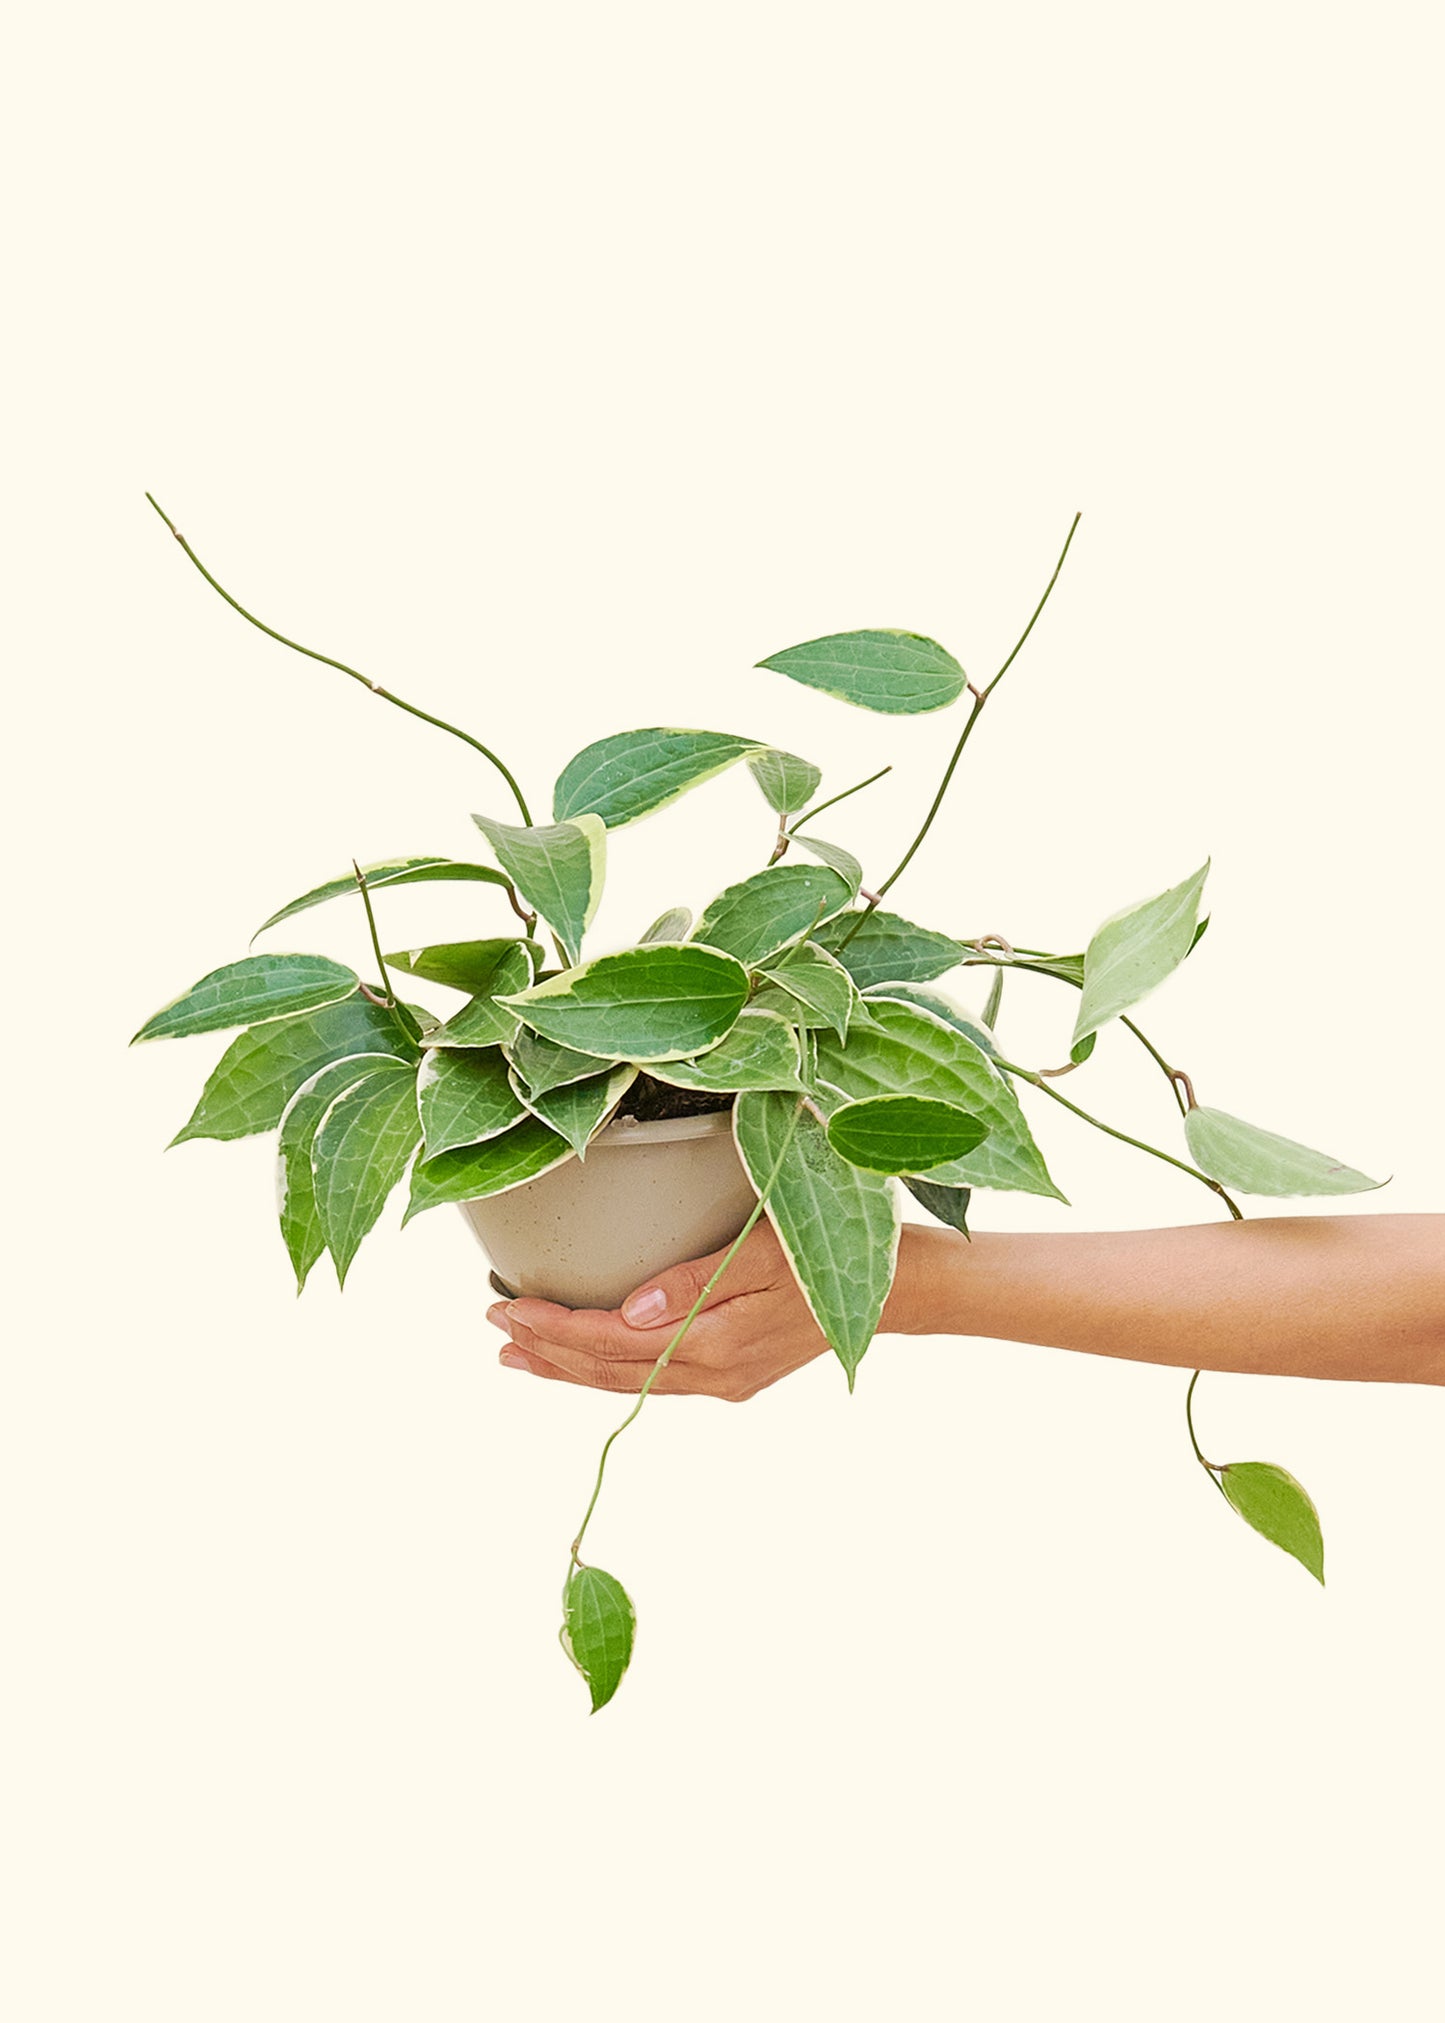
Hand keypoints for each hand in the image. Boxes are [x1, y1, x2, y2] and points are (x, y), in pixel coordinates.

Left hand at [486, 1220, 847, 1401]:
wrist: (899, 1292)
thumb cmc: (831, 1257)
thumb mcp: (763, 1254)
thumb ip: (695, 1283)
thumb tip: (629, 1312)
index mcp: (716, 1344)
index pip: (611, 1342)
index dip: (554, 1329)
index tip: (506, 1309)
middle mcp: (714, 1375)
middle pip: (610, 1373)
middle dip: (547, 1354)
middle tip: (494, 1331)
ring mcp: (725, 1382)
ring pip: (628, 1384)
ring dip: (570, 1370)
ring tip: (520, 1358)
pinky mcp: (734, 1376)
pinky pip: (654, 1380)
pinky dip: (610, 1370)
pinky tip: (589, 1361)